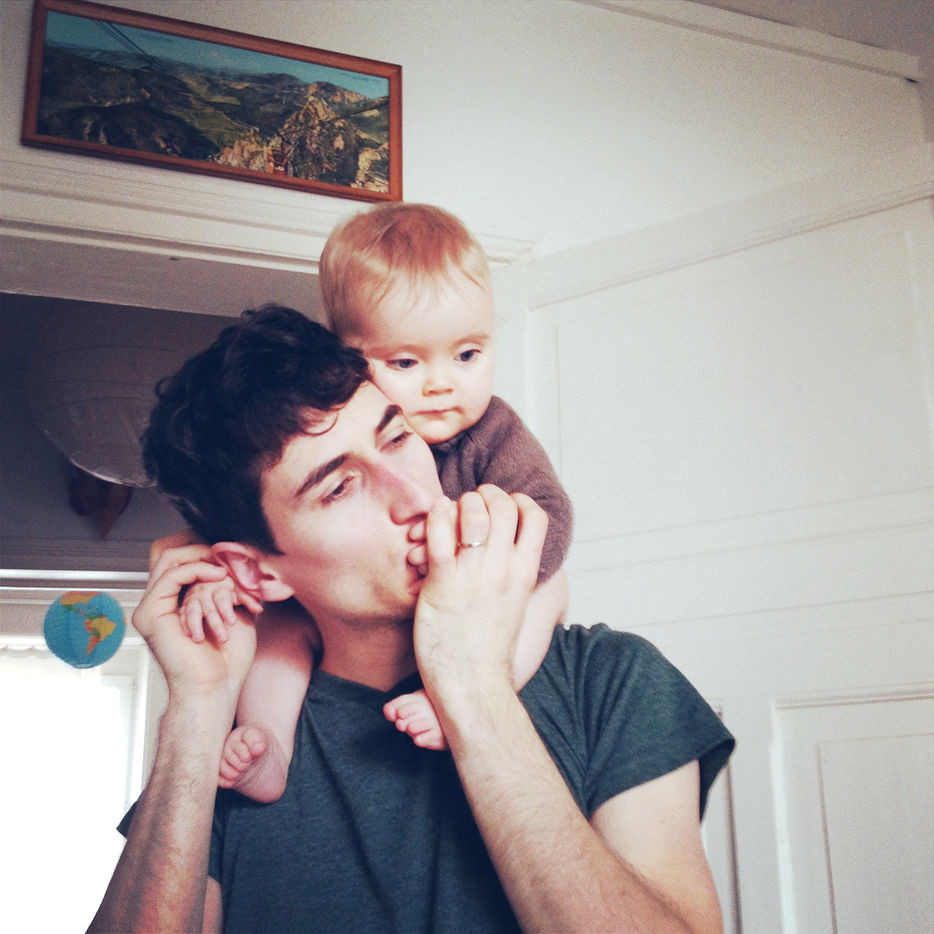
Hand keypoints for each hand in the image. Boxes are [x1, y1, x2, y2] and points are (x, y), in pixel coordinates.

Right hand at [132, 537, 256, 713]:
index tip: (229, 547)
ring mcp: (150, 607)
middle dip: (200, 543)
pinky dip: (198, 569)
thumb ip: (229, 581)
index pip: (177, 555)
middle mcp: (159, 601)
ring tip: (227, 566)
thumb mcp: (234, 607)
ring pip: (169, 557)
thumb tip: (237, 552)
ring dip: (203, 557)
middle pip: (167, 550)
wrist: (217, 686)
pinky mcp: (150, 614)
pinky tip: (219, 575)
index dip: (201, 544)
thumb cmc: (228, 657)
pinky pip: (171, 576)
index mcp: (174, 599)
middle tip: (227, 550)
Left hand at [414, 485, 546, 704]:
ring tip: (450, 512)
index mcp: (525, 572)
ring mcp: (475, 574)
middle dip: (485, 494)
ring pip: (473, 511)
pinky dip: (436, 516)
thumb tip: (510, 549)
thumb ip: (514, 574)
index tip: (501, 506)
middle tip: (471, 502)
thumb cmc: (489, 647)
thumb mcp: (515, 604)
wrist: (473, 684)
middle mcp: (504, 569)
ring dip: (460, 503)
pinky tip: (433, 521)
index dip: (517, 500)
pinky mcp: (444, 582)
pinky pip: (440, 532)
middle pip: (503, 505)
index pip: (534, 515)